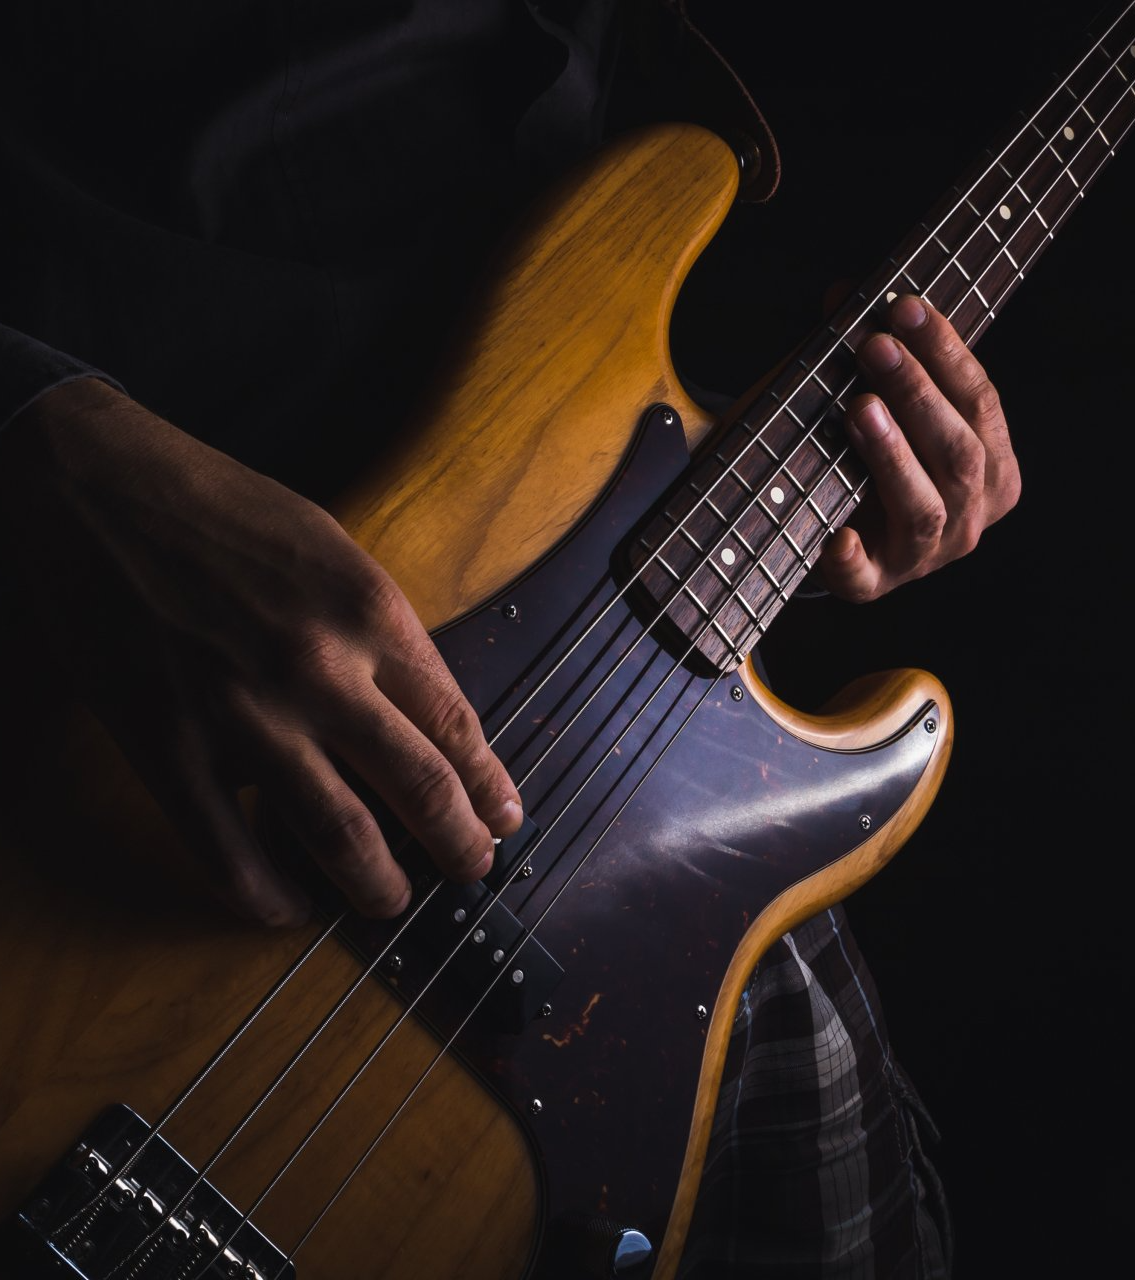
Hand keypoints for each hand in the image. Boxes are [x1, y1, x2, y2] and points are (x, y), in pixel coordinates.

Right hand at [0, 379, 522, 925]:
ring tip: (392, 900)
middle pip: (419, 786)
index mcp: (369, 611)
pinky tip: (287, 907)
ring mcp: (243, 715)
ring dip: (378, 883)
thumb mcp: (333, 549)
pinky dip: (264, 893)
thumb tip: (415, 710)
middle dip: (458, 842)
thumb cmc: (222, 508)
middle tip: (471, 867)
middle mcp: (320, 668)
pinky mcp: (168, 745)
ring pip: (339, 834)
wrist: (99, 486)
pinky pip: (228, 849)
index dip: (487, 784)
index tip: (503, 815)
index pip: (455, 723)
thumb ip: (379, 630)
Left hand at [817, 294, 1020, 599]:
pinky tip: (836, 535)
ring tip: (860, 409)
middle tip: (877, 348)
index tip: (905, 305)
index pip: (981, 402)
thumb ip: (869, 352)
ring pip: (924, 509)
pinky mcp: (869, 585)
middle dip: (920, 396)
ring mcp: (922, 557)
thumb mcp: (876, 401)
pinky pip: (863, 577)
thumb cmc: (863, 459)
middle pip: (960, 455)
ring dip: (894, 456)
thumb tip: (843, 290)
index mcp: (990, 469)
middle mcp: (968, 517)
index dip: (946, 352)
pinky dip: (850, 556)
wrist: (824, 534)